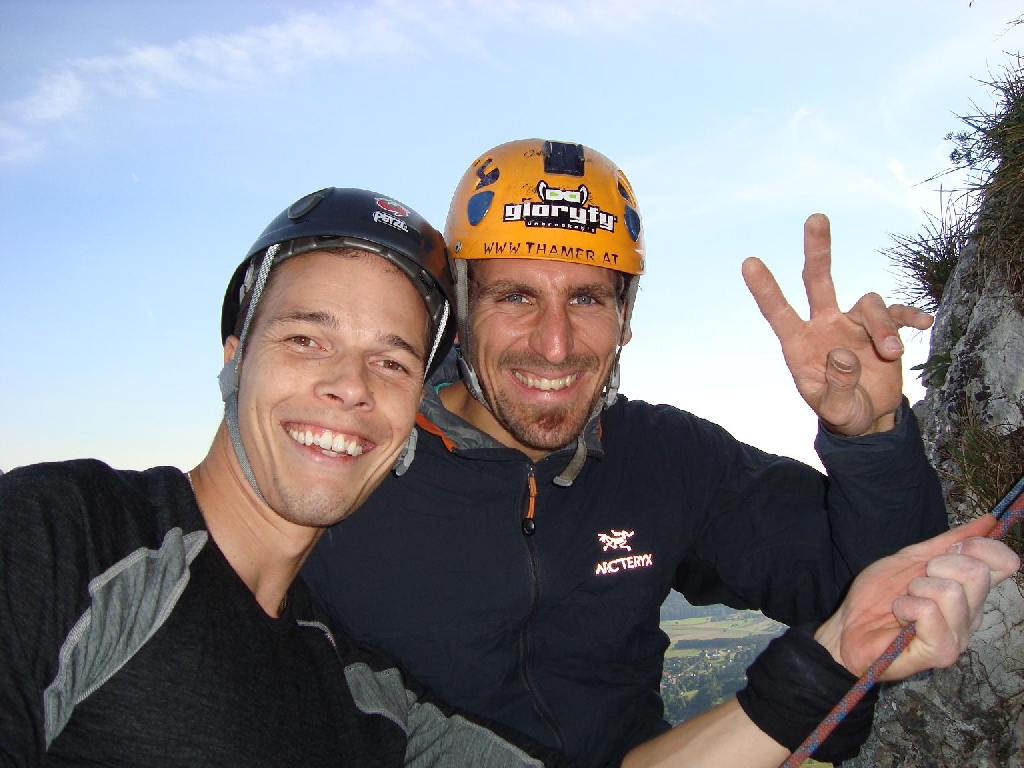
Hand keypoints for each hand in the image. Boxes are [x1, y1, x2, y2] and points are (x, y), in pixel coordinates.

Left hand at [742, 213, 932, 435]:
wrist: (869, 419)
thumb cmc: (843, 413)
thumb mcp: (836, 411)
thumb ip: (837, 387)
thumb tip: (843, 354)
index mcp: (800, 344)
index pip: (778, 311)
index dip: (765, 288)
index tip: (749, 261)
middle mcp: (825, 326)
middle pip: (818, 280)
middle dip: (818, 249)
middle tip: (816, 217)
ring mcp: (853, 324)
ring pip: (868, 304)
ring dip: (883, 326)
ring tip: (892, 354)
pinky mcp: (882, 330)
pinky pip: (897, 312)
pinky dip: (909, 315)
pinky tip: (924, 322)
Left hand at [814, 515, 1019, 679]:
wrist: (849, 628)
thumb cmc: (879, 596)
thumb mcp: (913, 558)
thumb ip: (949, 541)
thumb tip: (989, 520)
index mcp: (970, 591)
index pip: (1005, 563)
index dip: (980, 546)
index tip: (951, 549)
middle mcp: (972, 615)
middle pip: (978, 572)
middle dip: (938, 565)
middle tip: (916, 581)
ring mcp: (960, 636)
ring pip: (951, 591)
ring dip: (917, 589)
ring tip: (905, 602)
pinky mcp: (943, 653)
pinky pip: (929, 612)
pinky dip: (906, 607)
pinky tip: (901, 617)